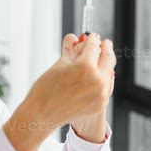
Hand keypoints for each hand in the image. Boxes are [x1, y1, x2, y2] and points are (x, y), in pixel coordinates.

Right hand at [3, 32, 115, 150]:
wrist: (42, 114)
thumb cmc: (46, 89)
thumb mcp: (58, 65)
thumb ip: (70, 50)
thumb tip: (73, 38)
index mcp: (86, 66)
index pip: (94, 45)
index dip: (92, 38)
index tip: (92, 36)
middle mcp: (97, 79)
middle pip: (108, 57)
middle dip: (105, 48)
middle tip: (103, 43)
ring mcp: (101, 94)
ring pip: (109, 73)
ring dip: (104, 65)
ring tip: (97, 61)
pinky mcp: (101, 104)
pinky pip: (106, 87)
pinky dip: (102, 80)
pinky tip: (95, 77)